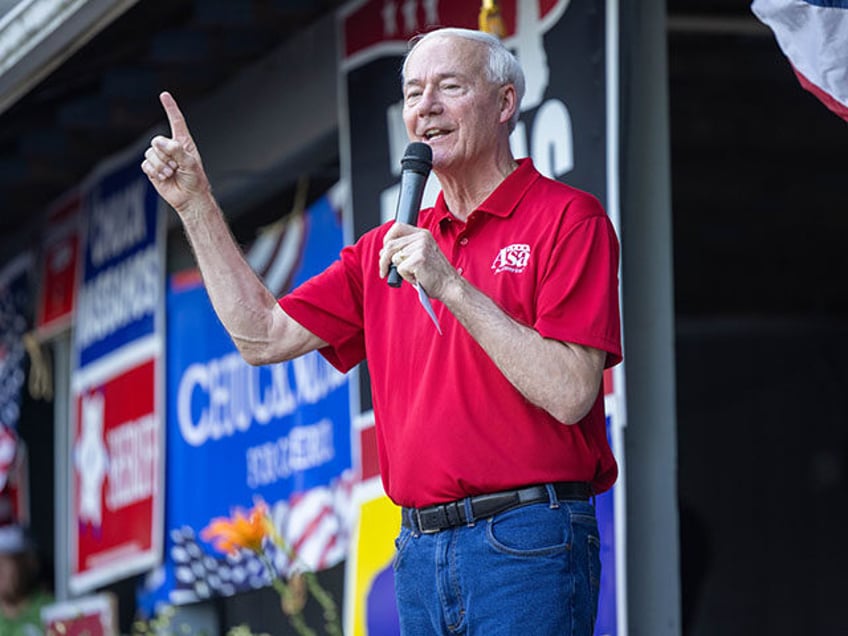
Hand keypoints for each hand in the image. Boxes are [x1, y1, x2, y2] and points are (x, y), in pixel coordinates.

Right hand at [140, 91, 209, 214]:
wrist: (189, 198)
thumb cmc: (195, 181)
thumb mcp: (191, 164)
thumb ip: (176, 150)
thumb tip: (159, 142)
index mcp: (183, 142)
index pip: (176, 121)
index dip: (170, 107)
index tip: (164, 95)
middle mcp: (170, 147)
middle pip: (157, 141)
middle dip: (165, 155)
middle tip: (176, 167)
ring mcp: (160, 158)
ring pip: (150, 153)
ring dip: (161, 166)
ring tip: (172, 174)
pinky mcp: (153, 169)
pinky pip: (145, 164)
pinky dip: (154, 172)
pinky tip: (164, 177)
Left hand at [379, 222, 458, 297]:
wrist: (449, 285)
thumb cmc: (435, 273)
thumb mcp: (421, 254)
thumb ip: (406, 249)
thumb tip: (384, 252)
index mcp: (423, 234)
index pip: (397, 228)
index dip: (387, 239)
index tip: (385, 252)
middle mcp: (422, 238)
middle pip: (390, 245)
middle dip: (383, 260)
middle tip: (384, 271)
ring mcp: (421, 247)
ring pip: (394, 258)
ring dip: (399, 270)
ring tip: (413, 274)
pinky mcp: (418, 259)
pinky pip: (400, 269)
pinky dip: (406, 277)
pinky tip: (417, 278)